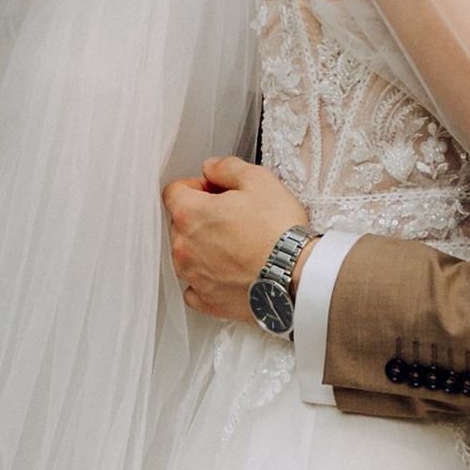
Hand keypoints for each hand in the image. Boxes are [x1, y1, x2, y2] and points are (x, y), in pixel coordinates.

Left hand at [164, 152, 309, 320]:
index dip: (196, 186)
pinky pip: (195, 287)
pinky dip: (207, 279)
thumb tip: (211, 168)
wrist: (296, 276)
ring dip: (203, 248)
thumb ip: (227, 168)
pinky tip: (228, 272)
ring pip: (186, 255)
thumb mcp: (259, 180)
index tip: (215, 191)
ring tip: (237, 246)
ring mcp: (193, 277)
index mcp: (190, 214)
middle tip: (233, 217)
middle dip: (201, 217)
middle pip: (180, 224)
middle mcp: (183, 247)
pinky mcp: (207, 301)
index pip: (173, 191)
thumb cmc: (279, 231)